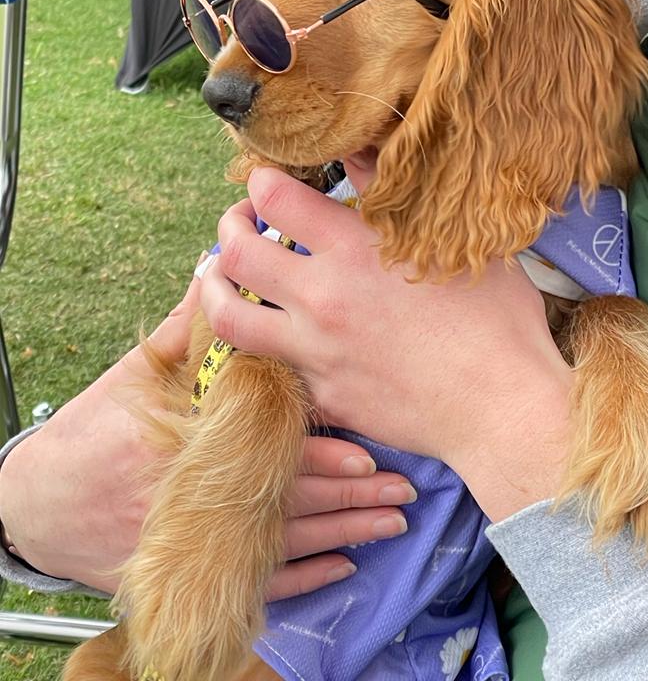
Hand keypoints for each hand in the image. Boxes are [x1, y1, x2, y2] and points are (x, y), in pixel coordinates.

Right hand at [0, 271, 413, 593]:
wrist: (39, 504)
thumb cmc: (91, 431)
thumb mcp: (135, 373)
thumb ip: (190, 330)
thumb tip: (225, 270)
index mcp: (187, 440)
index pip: (266, 447)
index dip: (320, 453)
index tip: (368, 449)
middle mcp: (197, 496)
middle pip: (288, 498)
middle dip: (350, 495)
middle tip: (404, 488)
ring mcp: (196, 540)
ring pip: (285, 542)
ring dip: (344, 533)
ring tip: (393, 523)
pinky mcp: (192, 569)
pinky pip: (260, 583)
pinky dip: (305, 576)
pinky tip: (345, 565)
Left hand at [201, 167, 572, 522]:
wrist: (500, 406)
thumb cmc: (495, 319)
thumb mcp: (455, 241)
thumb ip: (397, 195)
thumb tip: (361, 153)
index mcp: (355, 249)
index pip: (273, 197)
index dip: (262, 182)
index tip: (269, 185)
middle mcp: (322, 297)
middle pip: (235, 253)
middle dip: (228, 227)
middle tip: (240, 224)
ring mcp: (315, 351)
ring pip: (228, 316)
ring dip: (213, 289)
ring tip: (219, 279)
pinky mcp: (322, 394)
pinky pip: (270, 365)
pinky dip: (259, 344)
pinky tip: (273, 334)